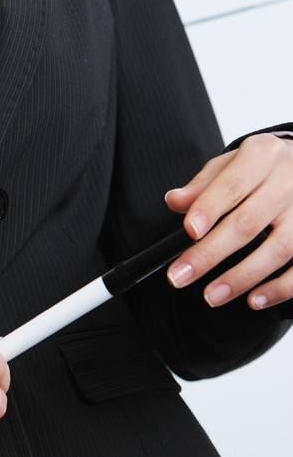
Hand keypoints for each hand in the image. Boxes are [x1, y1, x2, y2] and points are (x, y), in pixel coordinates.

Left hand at [164, 132, 292, 309]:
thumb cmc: (261, 168)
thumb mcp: (231, 163)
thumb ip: (203, 185)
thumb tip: (174, 202)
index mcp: (262, 155)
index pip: (232, 184)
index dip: (209, 208)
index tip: (189, 231)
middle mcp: (288, 182)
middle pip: (248, 222)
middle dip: (210, 253)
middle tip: (181, 275)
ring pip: (278, 249)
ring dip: (242, 277)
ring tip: (212, 295)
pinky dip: (278, 288)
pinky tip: (253, 300)